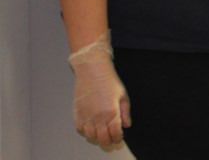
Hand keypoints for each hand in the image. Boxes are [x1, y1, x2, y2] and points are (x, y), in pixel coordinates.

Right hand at [68, 32, 130, 147]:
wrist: (92, 71)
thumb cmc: (108, 81)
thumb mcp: (123, 96)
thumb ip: (125, 113)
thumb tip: (126, 125)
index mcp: (111, 113)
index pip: (115, 134)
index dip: (118, 138)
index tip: (119, 137)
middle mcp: (97, 117)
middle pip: (102, 139)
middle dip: (109, 141)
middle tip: (112, 139)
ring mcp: (86, 117)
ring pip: (90, 137)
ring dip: (97, 138)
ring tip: (102, 134)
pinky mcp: (77, 114)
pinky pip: (80, 130)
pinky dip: (86, 133)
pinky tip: (92, 129)